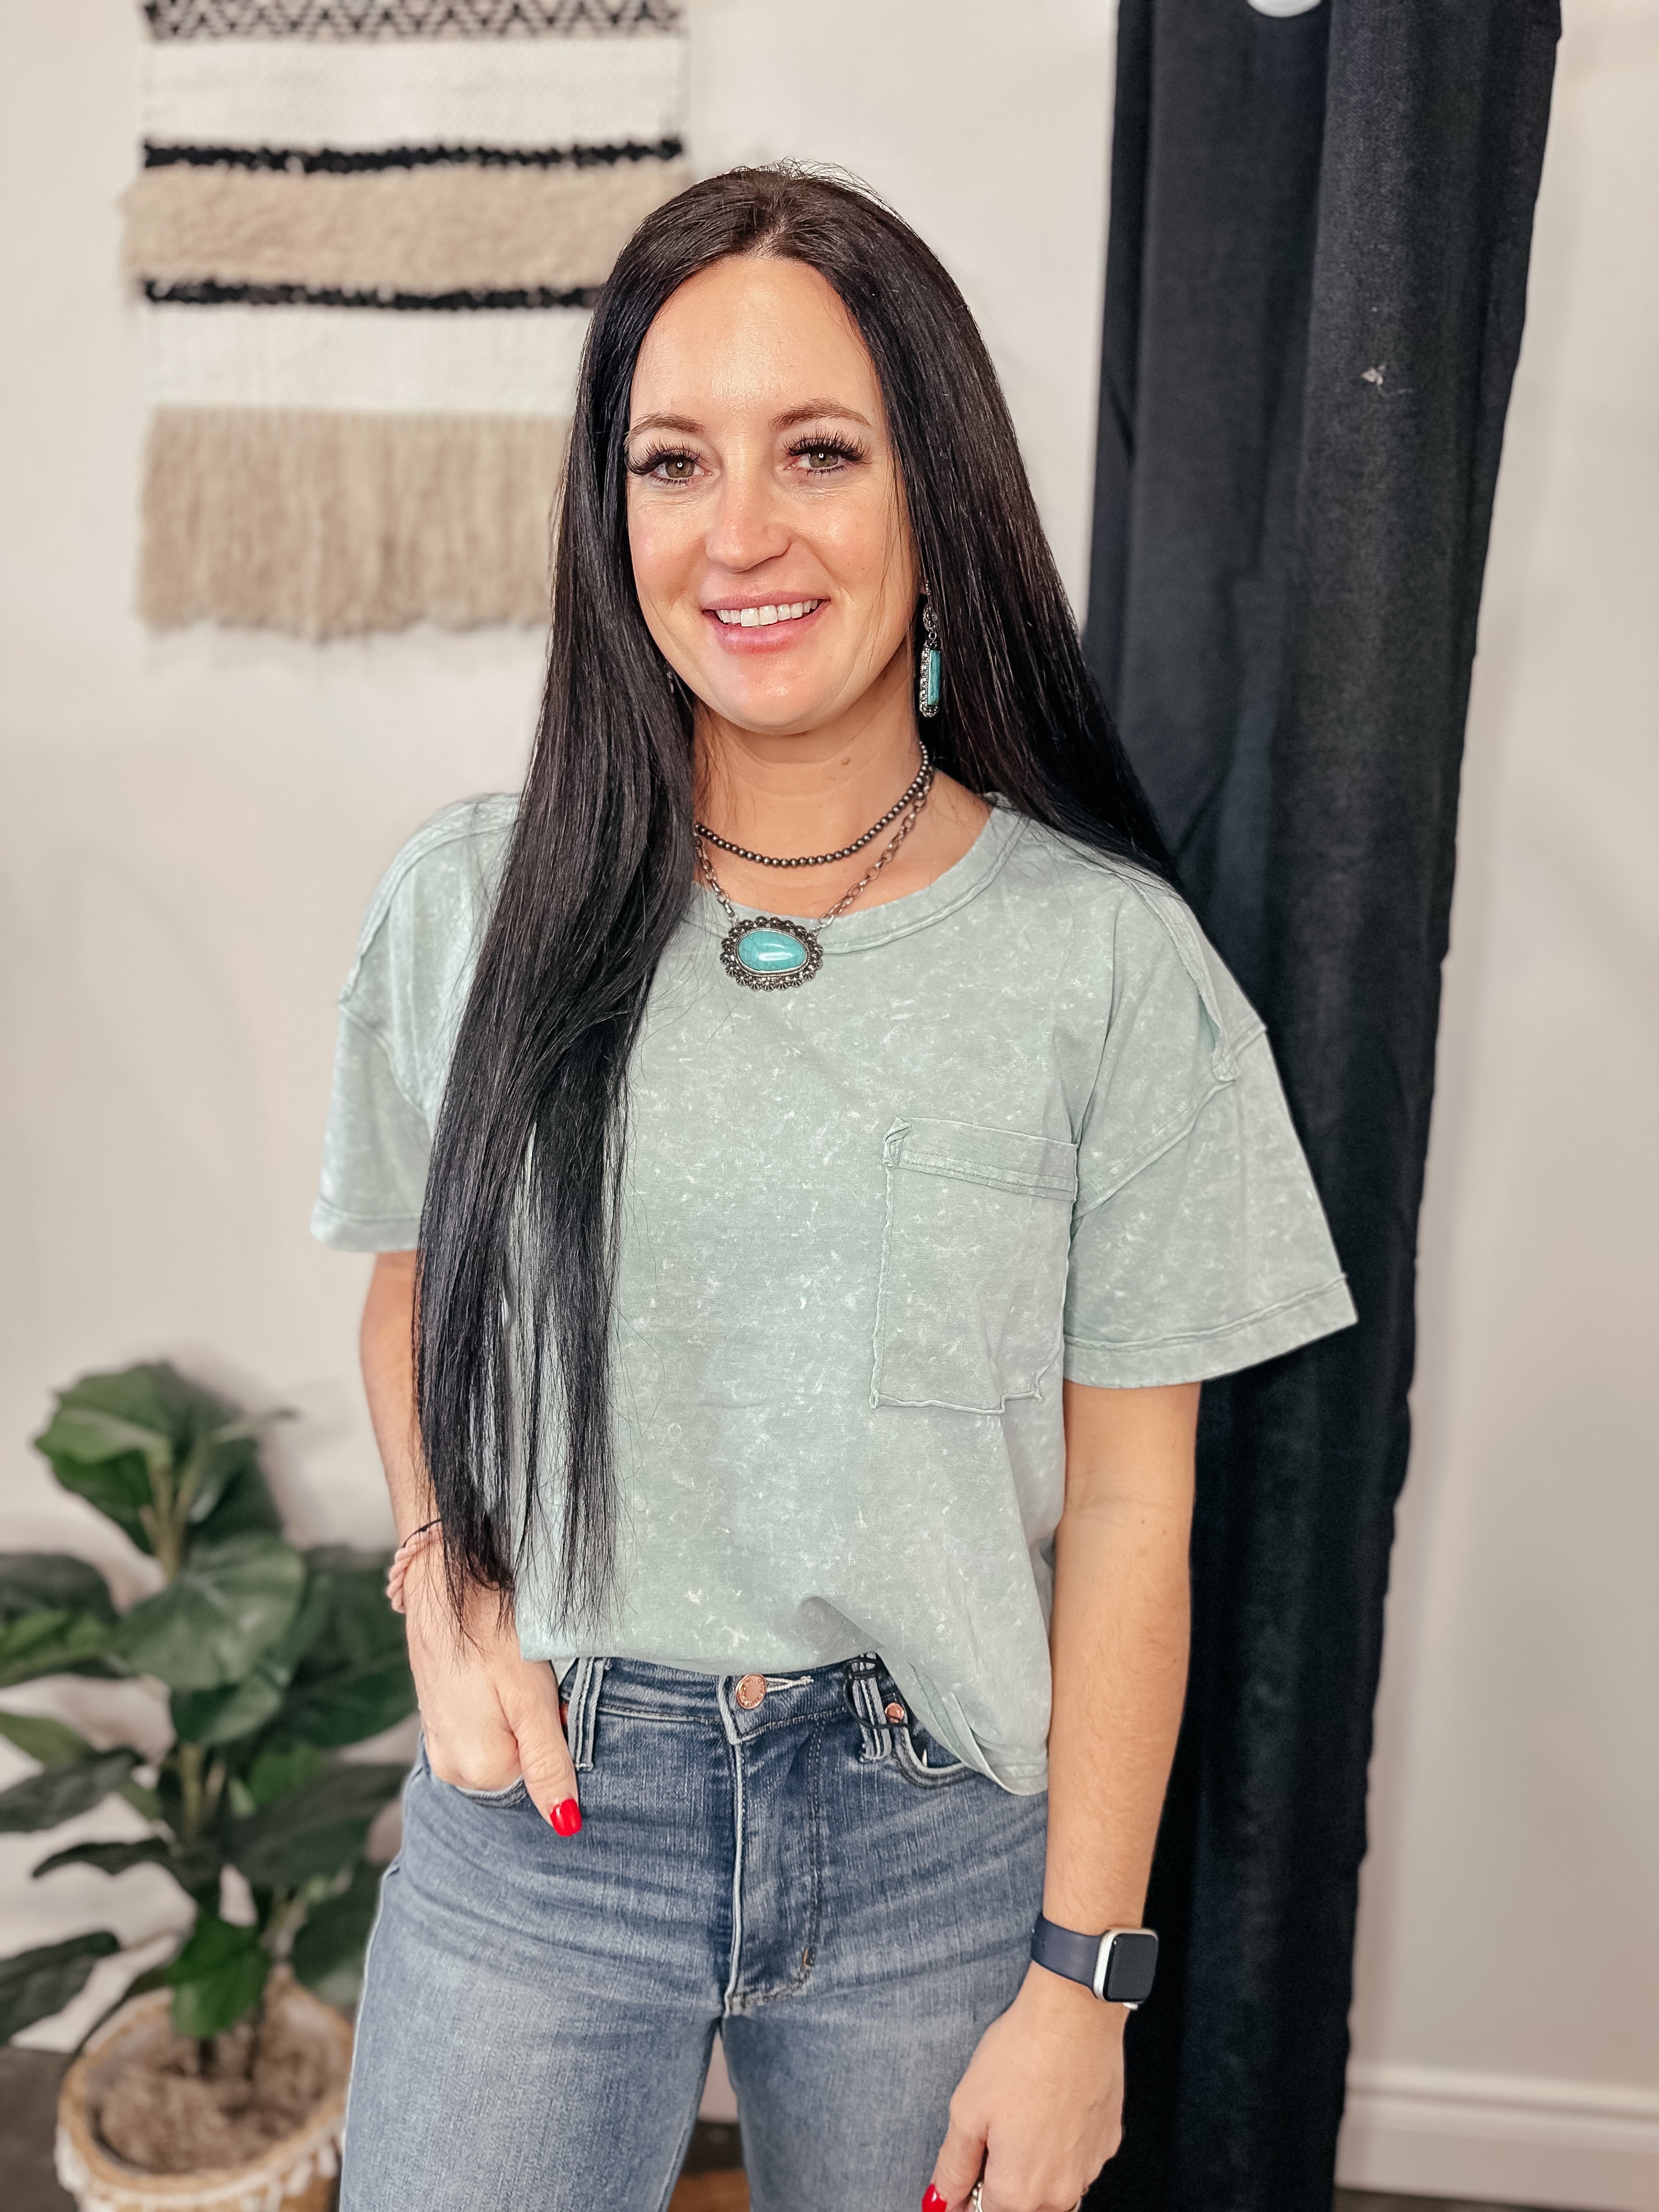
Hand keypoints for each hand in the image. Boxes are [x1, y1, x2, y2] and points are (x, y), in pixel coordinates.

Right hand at [402, 1545, 581, 1834]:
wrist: (444, 1581)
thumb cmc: (490, 1633)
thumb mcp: (531, 1700)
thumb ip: (548, 1764)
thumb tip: (565, 1824)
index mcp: (477, 1770)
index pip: (541, 1774)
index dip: (555, 1732)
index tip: (550, 1697)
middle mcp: (451, 1767)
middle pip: (519, 1760)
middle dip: (535, 1726)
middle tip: (531, 1680)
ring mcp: (439, 1741)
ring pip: (502, 1740)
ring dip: (515, 1712)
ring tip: (509, 1670)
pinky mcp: (437, 1715)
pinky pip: (481, 1724)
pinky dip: (496, 1702)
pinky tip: (492, 1669)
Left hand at [925, 1966, 1124, 2211]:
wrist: (1074, 2015)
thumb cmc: (1021, 2055)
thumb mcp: (967, 2110)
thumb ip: (953, 2166)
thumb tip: (941, 2200)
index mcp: (1019, 2190)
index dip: (969, 2197)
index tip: (967, 2173)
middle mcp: (1059, 2191)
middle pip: (1023, 2206)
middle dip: (1004, 2184)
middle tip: (992, 2135)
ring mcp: (1089, 2168)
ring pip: (1054, 2187)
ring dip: (1034, 2167)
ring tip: (1022, 2114)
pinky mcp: (1108, 2142)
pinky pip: (1078, 2161)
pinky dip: (1061, 2146)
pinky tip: (1049, 2107)